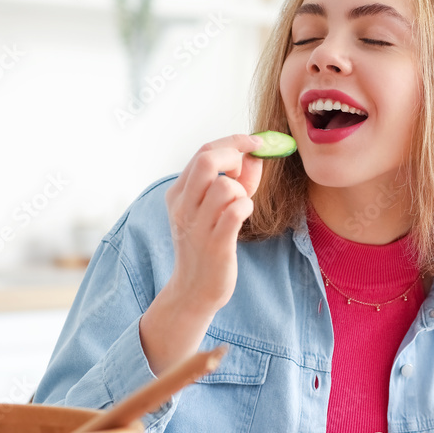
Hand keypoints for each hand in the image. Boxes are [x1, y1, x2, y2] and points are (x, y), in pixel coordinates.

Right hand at [163, 134, 264, 315]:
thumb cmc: (207, 246)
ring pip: (226, 186)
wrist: (193, 290)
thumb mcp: (211, 209)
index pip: (204, 151)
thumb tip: (255, 156)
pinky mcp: (215, 244)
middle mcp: (183, 206)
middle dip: (235, 156)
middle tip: (244, 173)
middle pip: (207, 159)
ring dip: (242, 191)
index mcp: (178, 193)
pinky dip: (246, 207)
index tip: (256, 143)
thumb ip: (234, 180)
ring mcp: (197, 225)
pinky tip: (243, 216)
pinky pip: (236, 211)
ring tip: (239, 206)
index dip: (234, 142)